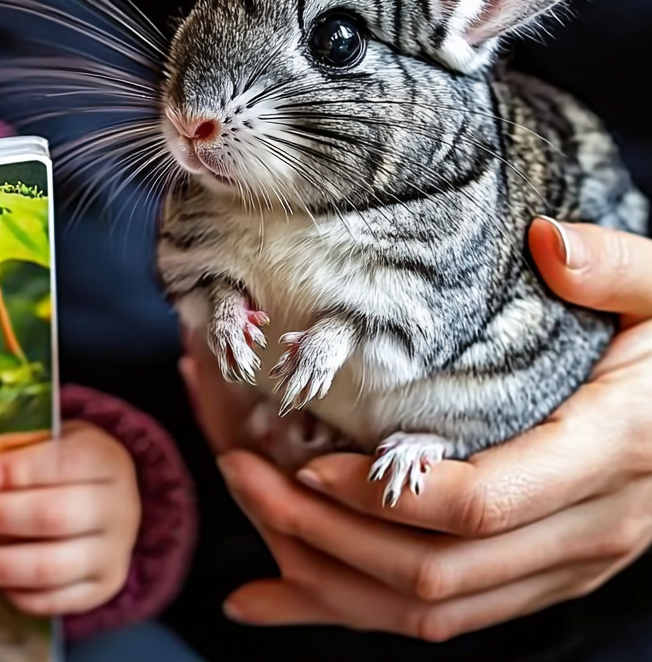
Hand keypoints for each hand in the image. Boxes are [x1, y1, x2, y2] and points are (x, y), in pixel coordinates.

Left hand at [0, 421, 140, 615]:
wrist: (112, 502)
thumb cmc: (69, 465)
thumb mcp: (50, 440)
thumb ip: (13, 447)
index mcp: (105, 462)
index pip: (66, 463)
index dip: (20, 470)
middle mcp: (116, 510)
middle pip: (54, 516)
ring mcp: (111, 555)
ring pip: (50, 567)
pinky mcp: (99, 590)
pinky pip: (52, 601)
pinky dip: (13, 592)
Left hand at [191, 218, 651, 641]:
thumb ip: (617, 269)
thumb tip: (552, 243)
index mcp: (609, 454)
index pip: (482, 504)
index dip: (387, 496)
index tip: (308, 463)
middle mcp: (588, 532)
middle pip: (438, 570)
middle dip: (326, 536)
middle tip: (245, 474)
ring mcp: (565, 565)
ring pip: (433, 609)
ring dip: (330, 577)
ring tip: (251, 513)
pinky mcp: (542, 576)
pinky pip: (444, 615)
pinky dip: (353, 610)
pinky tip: (275, 595)